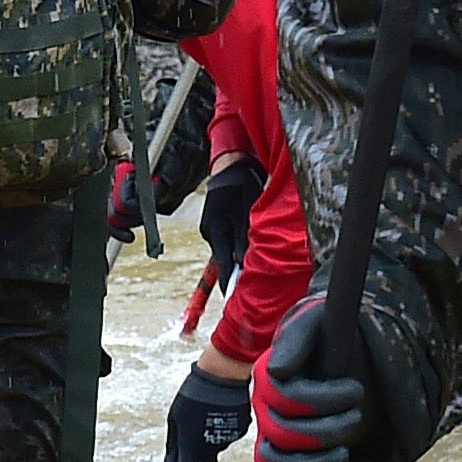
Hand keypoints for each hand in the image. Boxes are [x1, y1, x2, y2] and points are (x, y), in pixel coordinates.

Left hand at [165, 362, 253, 461]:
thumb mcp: (174, 418)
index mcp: (191, 446)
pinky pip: (229, 432)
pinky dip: (223, 425)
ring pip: (218, 447)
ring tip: (207, 412)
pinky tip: (220, 409)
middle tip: (199, 449)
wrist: (222, 375)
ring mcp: (226, 439)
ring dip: (212, 436)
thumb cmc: (192, 394)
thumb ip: (173, 444)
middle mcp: (210, 448)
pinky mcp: (240, 429)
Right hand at [200, 154, 258, 282]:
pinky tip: (247, 245)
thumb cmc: (241, 186)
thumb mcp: (245, 214)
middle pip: (225, 257)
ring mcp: (213, 226)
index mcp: (214, 230)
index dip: (229, 280)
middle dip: (236, 269)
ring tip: (251, 264)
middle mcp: (210, 231)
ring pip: (228, 248)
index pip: (223, 262)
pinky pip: (228, 239)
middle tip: (248, 285)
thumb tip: (241, 261)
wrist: (232, 165)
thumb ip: (242, 238)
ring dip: (239, 254)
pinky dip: (237, 244)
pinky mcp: (218, 223)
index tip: (232, 296)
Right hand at [251, 304, 371, 461]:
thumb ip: (296, 340)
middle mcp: (265, 407)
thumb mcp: (315, 322)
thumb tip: (278, 372)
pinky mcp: (286, 453)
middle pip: (285, 433)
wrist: (335, 347)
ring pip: (278, 460)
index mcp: (268, 376)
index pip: (287, 398)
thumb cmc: (325, 332)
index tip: (355, 390)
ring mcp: (272, 432)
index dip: (323, 399)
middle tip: (357, 416)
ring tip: (344, 450)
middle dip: (328, 430)